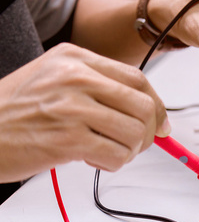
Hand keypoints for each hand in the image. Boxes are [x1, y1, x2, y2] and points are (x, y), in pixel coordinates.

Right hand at [0, 44, 168, 181]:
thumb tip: (149, 110)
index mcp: (75, 58)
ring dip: (130, 150)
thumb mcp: (54, 78)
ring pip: (135, 133)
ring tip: (109, 151)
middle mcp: (76, 77)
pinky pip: (116, 155)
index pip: (138, 79)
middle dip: (149, 132)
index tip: (161, 123)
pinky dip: (114, 163)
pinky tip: (95, 160)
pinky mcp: (68, 139)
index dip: (157, 105)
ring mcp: (72, 107)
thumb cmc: (14, 110)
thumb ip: (99, 86)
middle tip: (138, 144)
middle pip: (143, 106)